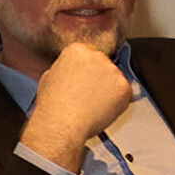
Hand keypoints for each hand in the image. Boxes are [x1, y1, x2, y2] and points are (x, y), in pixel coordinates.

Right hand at [13, 36, 136, 169]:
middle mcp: (97, 55)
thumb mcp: (50, 77)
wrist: (62, 124)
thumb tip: (70, 72)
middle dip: (100, 80)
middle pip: (105, 66)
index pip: (90, 56)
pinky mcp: (124, 87)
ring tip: (92, 106)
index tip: (85, 83)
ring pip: (116, 80)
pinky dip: (117, 104)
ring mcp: (112, 70)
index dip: (88, 72)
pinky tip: (101, 110)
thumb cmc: (53, 106)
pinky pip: (125, 94)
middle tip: (88, 97)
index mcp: (77, 50)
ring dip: (109, 92)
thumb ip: (65, 69)